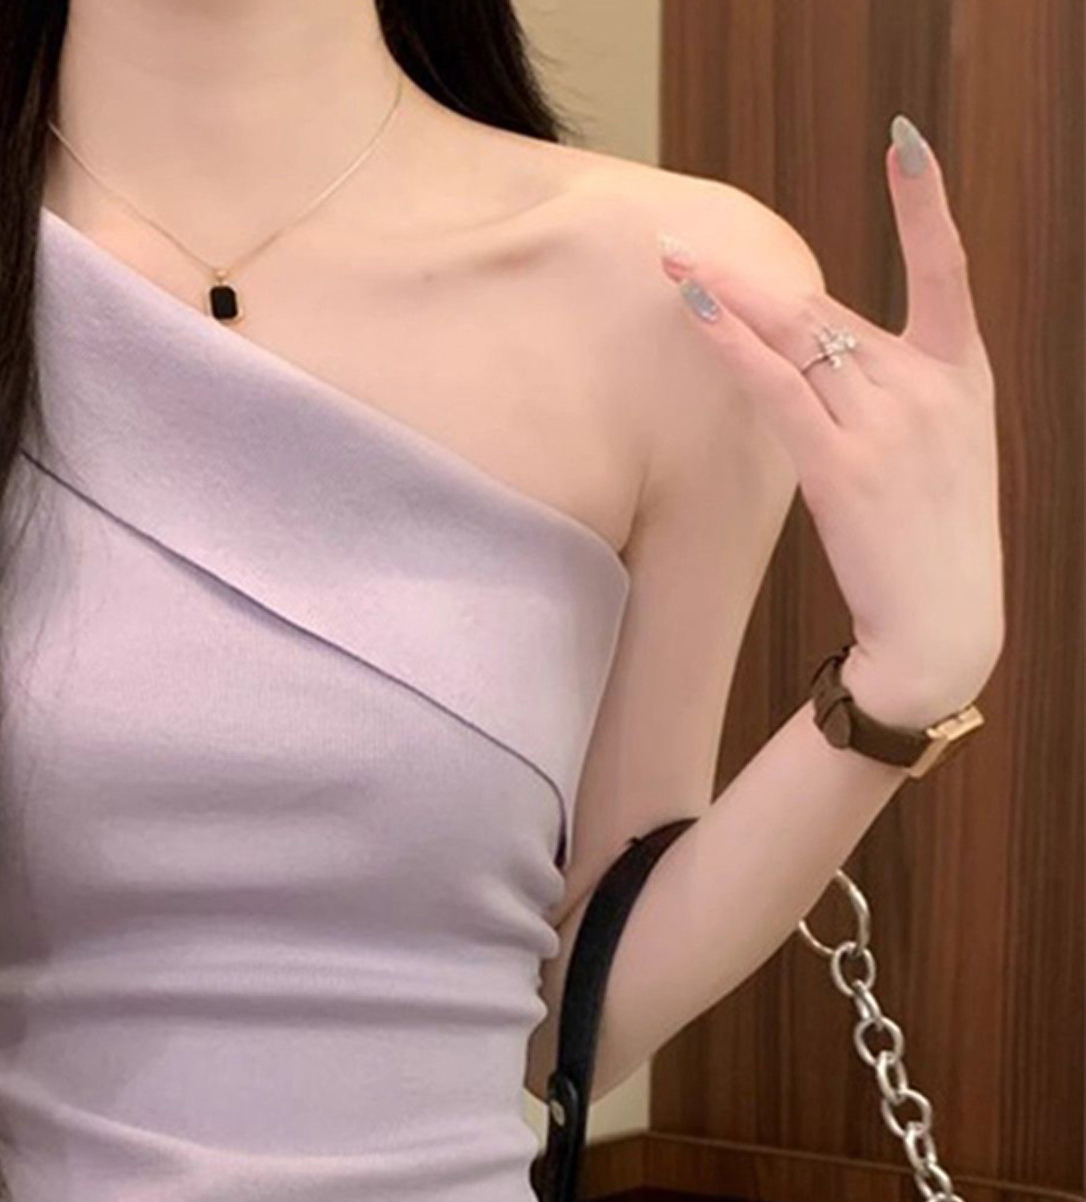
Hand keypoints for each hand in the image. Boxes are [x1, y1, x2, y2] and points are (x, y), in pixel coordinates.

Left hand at [657, 114, 1003, 726]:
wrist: (943, 624)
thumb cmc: (931, 540)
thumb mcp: (940, 450)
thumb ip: (893, 393)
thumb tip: (820, 356)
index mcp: (962, 374)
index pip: (948, 268)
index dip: (926, 203)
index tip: (905, 143)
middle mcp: (928, 387)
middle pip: (825, 309)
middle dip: (750, 277)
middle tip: (687, 240)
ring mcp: (889, 425)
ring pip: (797, 338)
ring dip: (726, 297)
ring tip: (672, 263)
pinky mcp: (844, 469)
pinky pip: (777, 388)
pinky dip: (733, 346)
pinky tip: (696, 313)